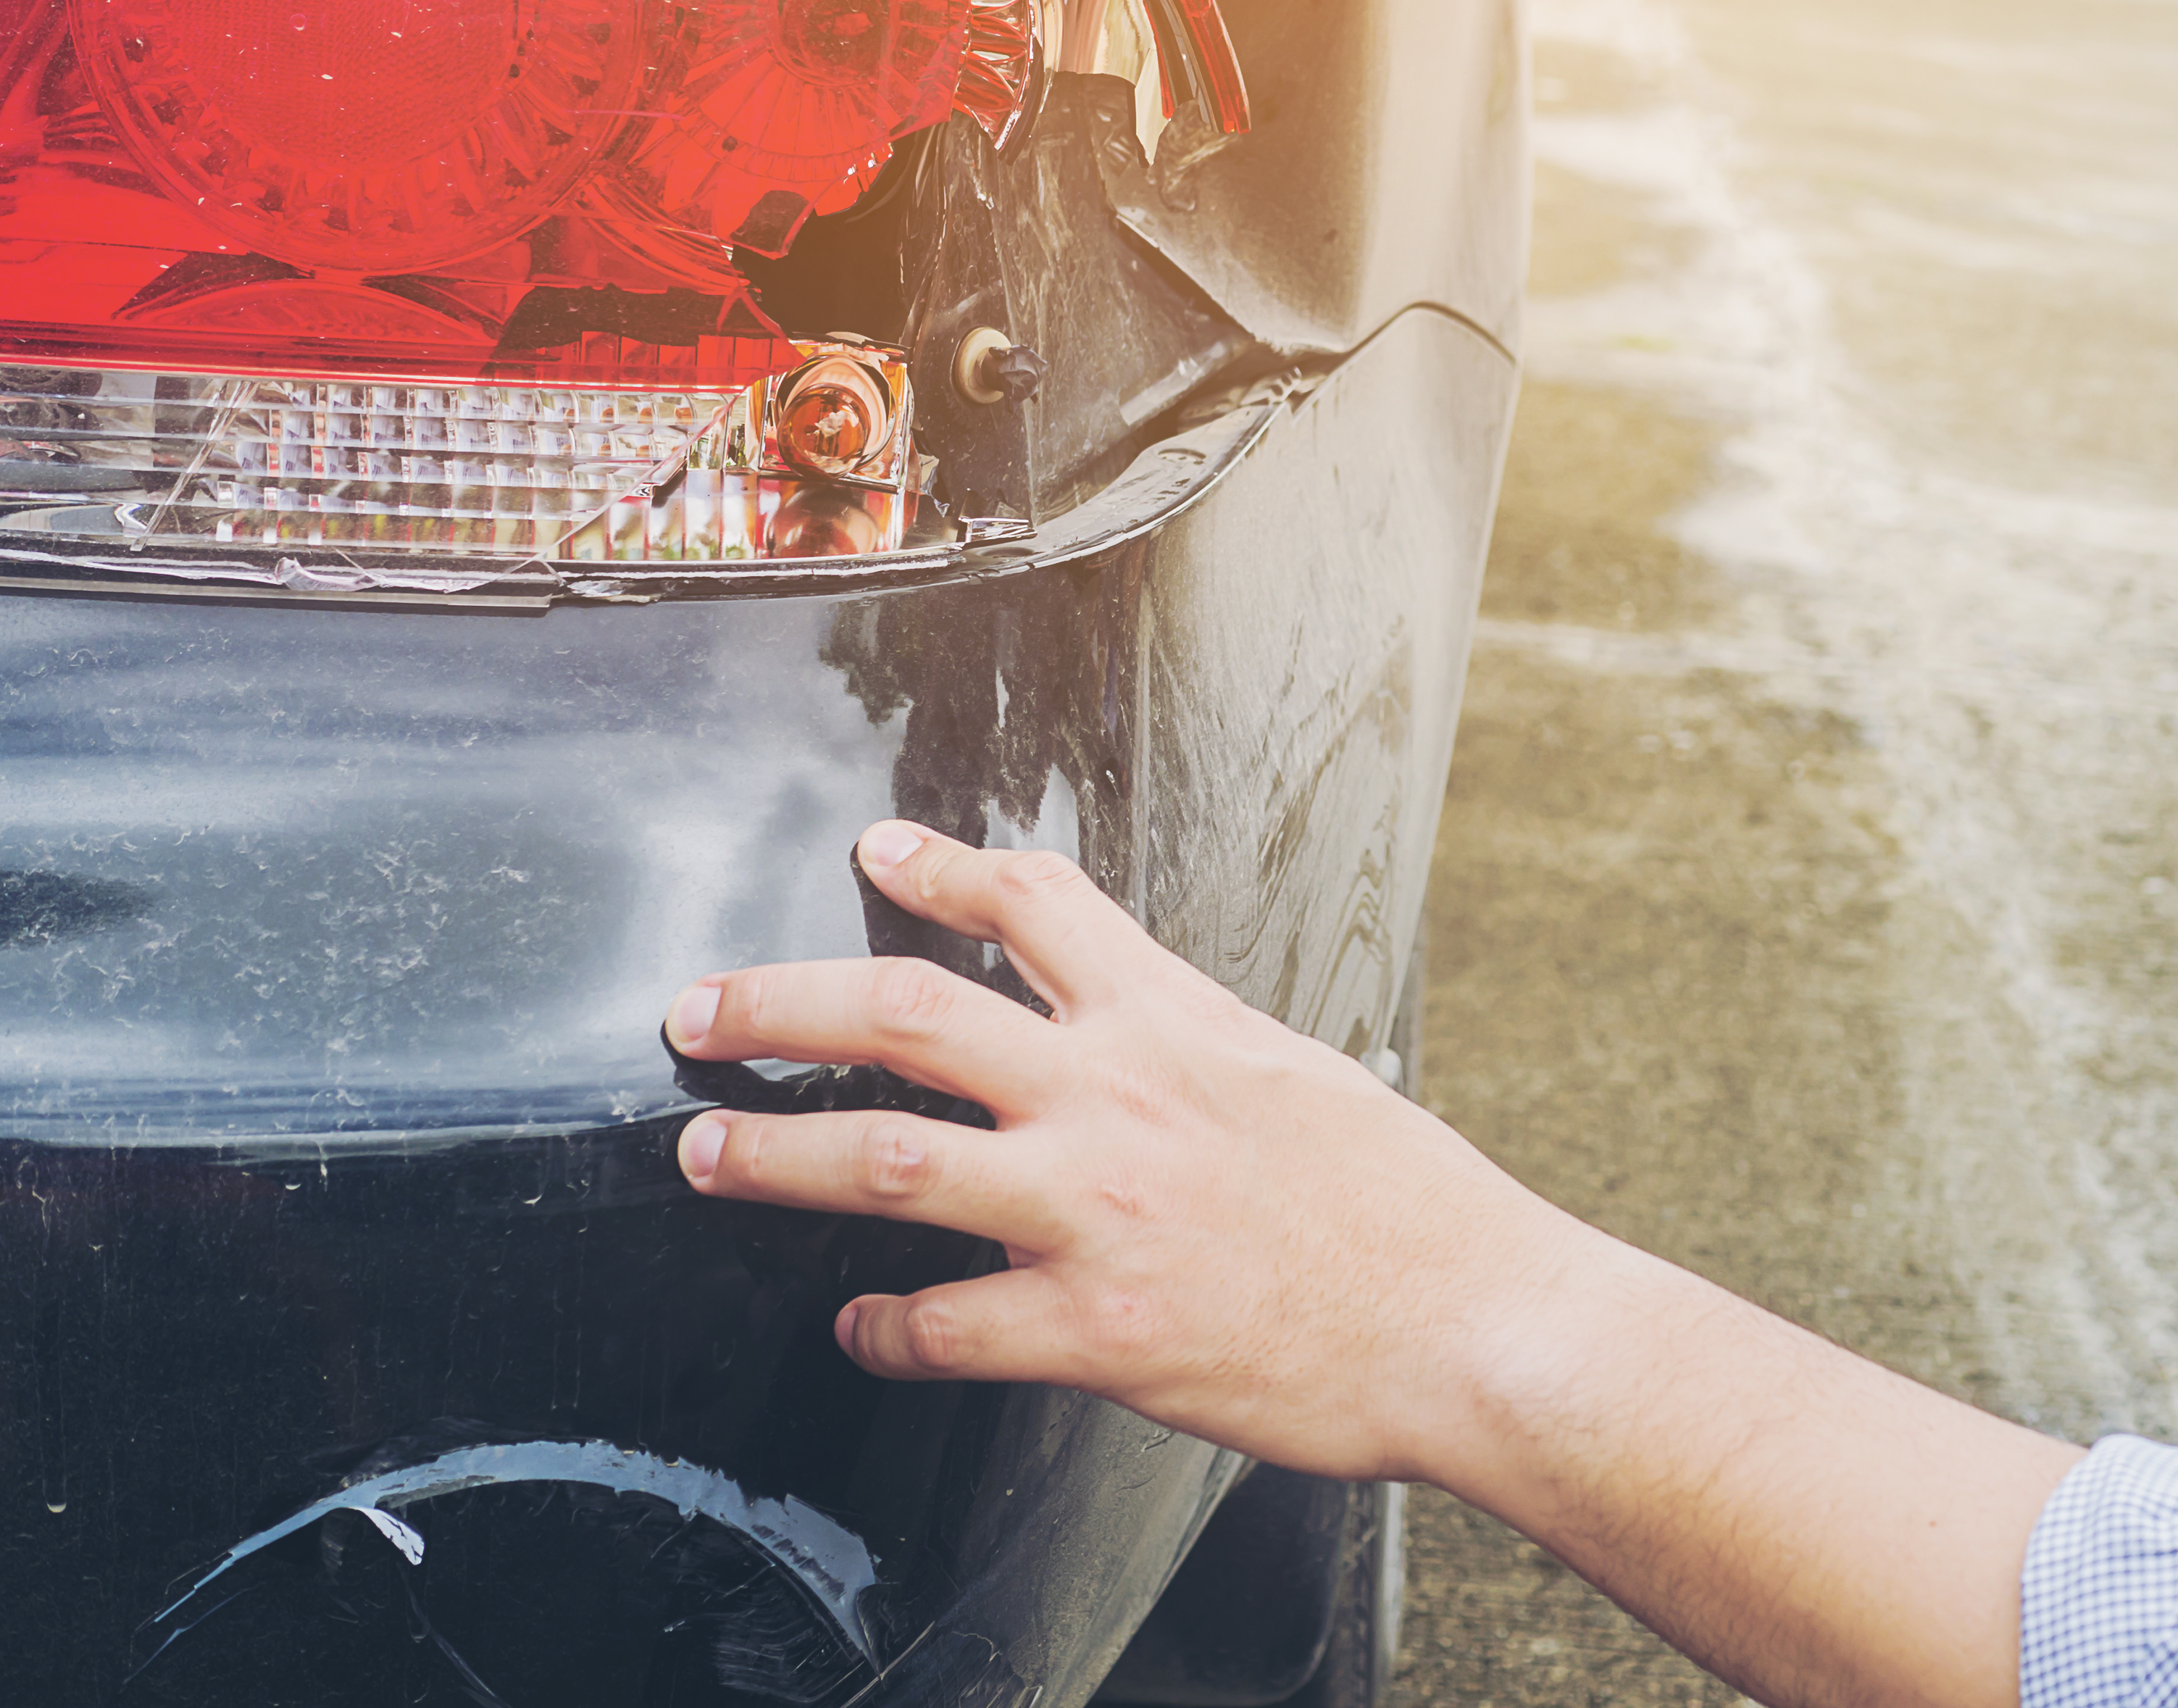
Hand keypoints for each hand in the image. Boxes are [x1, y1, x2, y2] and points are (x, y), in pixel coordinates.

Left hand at [673, 823, 2082, 1707]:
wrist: (1479, 1322)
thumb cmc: (1412, 1212)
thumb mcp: (1302, 1076)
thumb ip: (1198, 1052)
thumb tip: (1139, 1041)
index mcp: (1177, 1023)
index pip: (1035, 903)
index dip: (939, 865)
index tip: (878, 849)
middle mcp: (1119, 1097)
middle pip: (907, 1013)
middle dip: (780, 1000)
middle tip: (698, 1005)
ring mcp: (1100, 1210)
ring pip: (889, 1159)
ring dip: (775, 1152)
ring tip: (707, 1151)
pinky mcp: (1101, 1327)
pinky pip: (947, 1326)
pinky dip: (886, 1329)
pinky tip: (860, 1328)